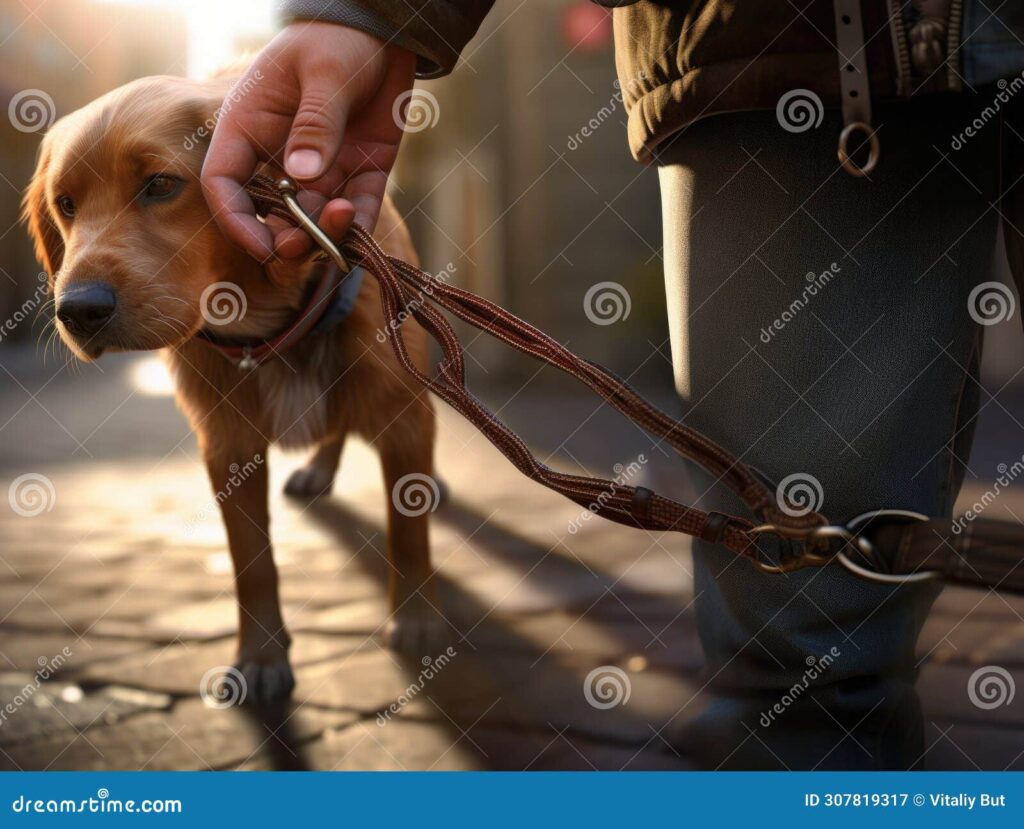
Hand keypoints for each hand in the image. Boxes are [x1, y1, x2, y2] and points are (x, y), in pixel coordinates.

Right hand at [202, 22, 415, 260]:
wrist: (384, 32)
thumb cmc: (337, 39)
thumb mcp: (325, 74)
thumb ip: (315, 124)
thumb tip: (301, 176)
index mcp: (249, 126)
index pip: (224, 183)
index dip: (236, 220)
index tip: (260, 246)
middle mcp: (280, 156)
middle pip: (270, 213)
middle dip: (286, 237)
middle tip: (306, 247)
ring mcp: (322, 167)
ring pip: (315, 216)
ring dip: (325, 232)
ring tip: (342, 222)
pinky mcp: (359, 172)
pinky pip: (358, 207)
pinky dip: (360, 225)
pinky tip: (362, 231)